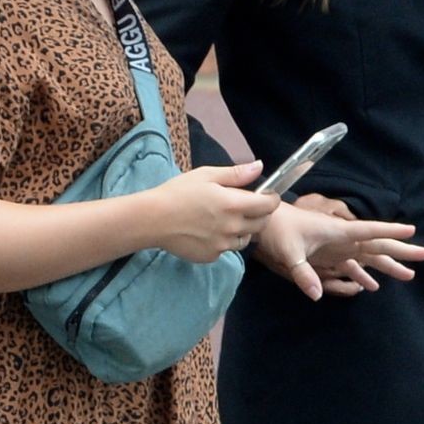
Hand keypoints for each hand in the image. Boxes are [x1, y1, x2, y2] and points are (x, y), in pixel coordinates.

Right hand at [149, 162, 278, 262]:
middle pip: (261, 224)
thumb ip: (236, 174)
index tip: (266, 195)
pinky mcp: (212, 256)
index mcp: (233, 205)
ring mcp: (223, 244)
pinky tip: (209, 231)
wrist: (152, 220)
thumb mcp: (207, 175)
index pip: (268, 206)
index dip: (271, 199)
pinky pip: (227, 249)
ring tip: (225, 219)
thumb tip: (260, 167)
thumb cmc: (177, 193)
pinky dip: (224, 241)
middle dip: (259, 214)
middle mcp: (233, 227)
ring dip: (243, 229)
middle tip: (245, 206)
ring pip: (245, 239)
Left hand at [255, 192, 423, 300]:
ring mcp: (336, 246)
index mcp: (337, 232)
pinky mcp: (328, 254)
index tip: (412, 231)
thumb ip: (303, 272)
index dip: (390, 232)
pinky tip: (372, 287)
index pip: (370, 231)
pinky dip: (363, 275)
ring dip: (388, 265)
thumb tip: (317, 295)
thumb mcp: (289, 252)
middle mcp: (342, 238)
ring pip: (368, 256)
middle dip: (401, 250)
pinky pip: (351, 265)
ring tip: (409, 274)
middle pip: (377, 245)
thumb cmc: (278, 230)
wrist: (263, 221)